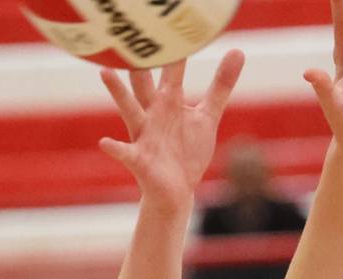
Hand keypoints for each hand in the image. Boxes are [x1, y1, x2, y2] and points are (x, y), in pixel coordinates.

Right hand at [99, 51, 244, 211]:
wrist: (177, 192)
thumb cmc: (187, 152)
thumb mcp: (207, 117)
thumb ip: (220, 85)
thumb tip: (238, 50)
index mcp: (168, 101)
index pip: (170, 68)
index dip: (171, 48)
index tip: (168, 22)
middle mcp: (152, 113)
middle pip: (144, 83)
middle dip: (139, 62)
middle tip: (129, 38)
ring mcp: (144, 135)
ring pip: (129, 110)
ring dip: (118, 93)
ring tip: (105, 72)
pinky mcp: (140, 160)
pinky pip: (125, 153)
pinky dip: (115, 149)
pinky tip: (105, 143)